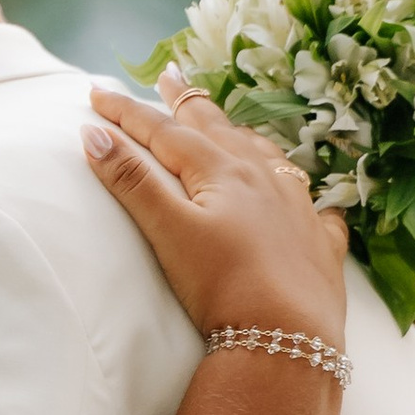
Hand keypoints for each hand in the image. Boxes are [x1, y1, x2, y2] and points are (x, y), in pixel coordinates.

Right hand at [83, 78, 348, 346]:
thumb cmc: (225, 285)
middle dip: (188, 103)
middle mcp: (263, 177)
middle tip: (171, 77)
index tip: (97, 94)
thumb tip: (94, 134)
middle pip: (218, 130)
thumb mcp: (169, 231)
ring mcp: (297, 207)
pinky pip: (313, 206)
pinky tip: (306, 200)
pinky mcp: (320, 244)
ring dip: (241, 135)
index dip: (127, 112)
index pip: (165, 131)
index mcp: (222, 170)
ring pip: (266, 156)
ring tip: (229, 126)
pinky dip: (300, 193)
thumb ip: (133, 181)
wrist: (291, 338)